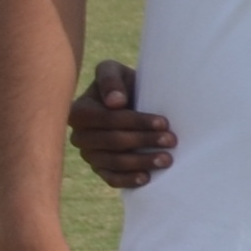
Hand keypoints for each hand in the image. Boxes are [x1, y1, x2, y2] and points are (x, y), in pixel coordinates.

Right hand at [67, 62, 174, 190]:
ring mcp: (89, 154)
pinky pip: (111, 178)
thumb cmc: (122, 84)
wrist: (129, 102)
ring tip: (167, 159)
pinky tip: (147, 178)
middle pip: (113, 141)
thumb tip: (115, 102)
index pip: (108, 119)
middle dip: (144, 140)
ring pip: (114, 162)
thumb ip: (110, 79)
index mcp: (79, 112)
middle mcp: (79, 135)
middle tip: (171, 140)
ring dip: (141, 162)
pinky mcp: (100, 169)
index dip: (136, 121)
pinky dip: (128, 180)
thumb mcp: (114, 71)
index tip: (163, 122)